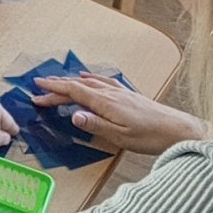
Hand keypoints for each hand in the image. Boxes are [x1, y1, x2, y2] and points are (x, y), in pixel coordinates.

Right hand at [34, 74, 206, 155]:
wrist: (176, 129)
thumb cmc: (149, 136)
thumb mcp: (120, 136)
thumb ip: (95, 124)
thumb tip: (72, 115)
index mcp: (105, 102)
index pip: (73, 93)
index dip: (53, 91)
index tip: (36, 91)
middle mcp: (109, 92)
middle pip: (77, 85)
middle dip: (56, 85)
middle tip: (38, 86)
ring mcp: (119, 91)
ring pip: (88, 81)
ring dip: (70, 80)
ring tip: (56, 81)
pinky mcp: (126, 93)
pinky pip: (102, 80)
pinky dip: (90, 77)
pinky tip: (87, 76)